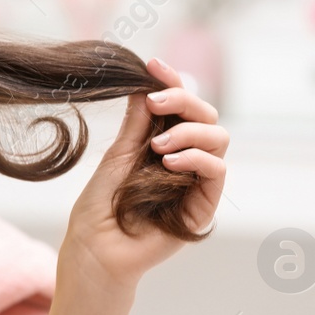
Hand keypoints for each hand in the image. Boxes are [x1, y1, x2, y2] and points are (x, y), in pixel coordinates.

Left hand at [62, 58, 227, 293]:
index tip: (153, 65)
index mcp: (162, 143)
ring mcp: (195, 181)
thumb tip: (143, 84)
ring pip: (219, 138)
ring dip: (190, 131)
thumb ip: (137, 124)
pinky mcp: (203, 206)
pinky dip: (197, 158)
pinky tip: (171, 161)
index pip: (179, 106)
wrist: (95, 249)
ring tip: (159, 146)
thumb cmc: (100, 207)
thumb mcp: (117, 155)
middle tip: (155, 102)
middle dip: (184, 100)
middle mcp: (184, 159)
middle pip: (206, 116)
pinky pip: (217, 171)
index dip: (172, 82)